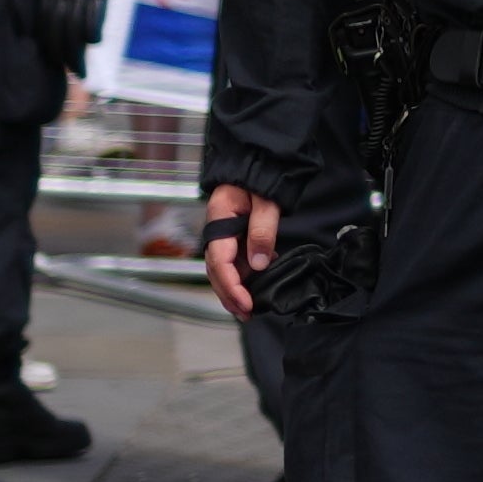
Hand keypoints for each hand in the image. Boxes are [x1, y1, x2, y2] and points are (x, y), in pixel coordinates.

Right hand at [202, 186, 277, 324]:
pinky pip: (234, 262)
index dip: (232, 286)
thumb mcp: (266, 202)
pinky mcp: (233, 238)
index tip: (246, 303)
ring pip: (224, 269)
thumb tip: (258, 264)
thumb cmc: (259, 180)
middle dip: (229, 295)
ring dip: (234, 290)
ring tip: (249, 309)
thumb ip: (262, 231)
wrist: (256, 167)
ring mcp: (223, 236)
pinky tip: (258, 285)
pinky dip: (244, 277)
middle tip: (246, 314)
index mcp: (218, 221)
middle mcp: (216, 232)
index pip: (220, 261)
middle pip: (216, 271)